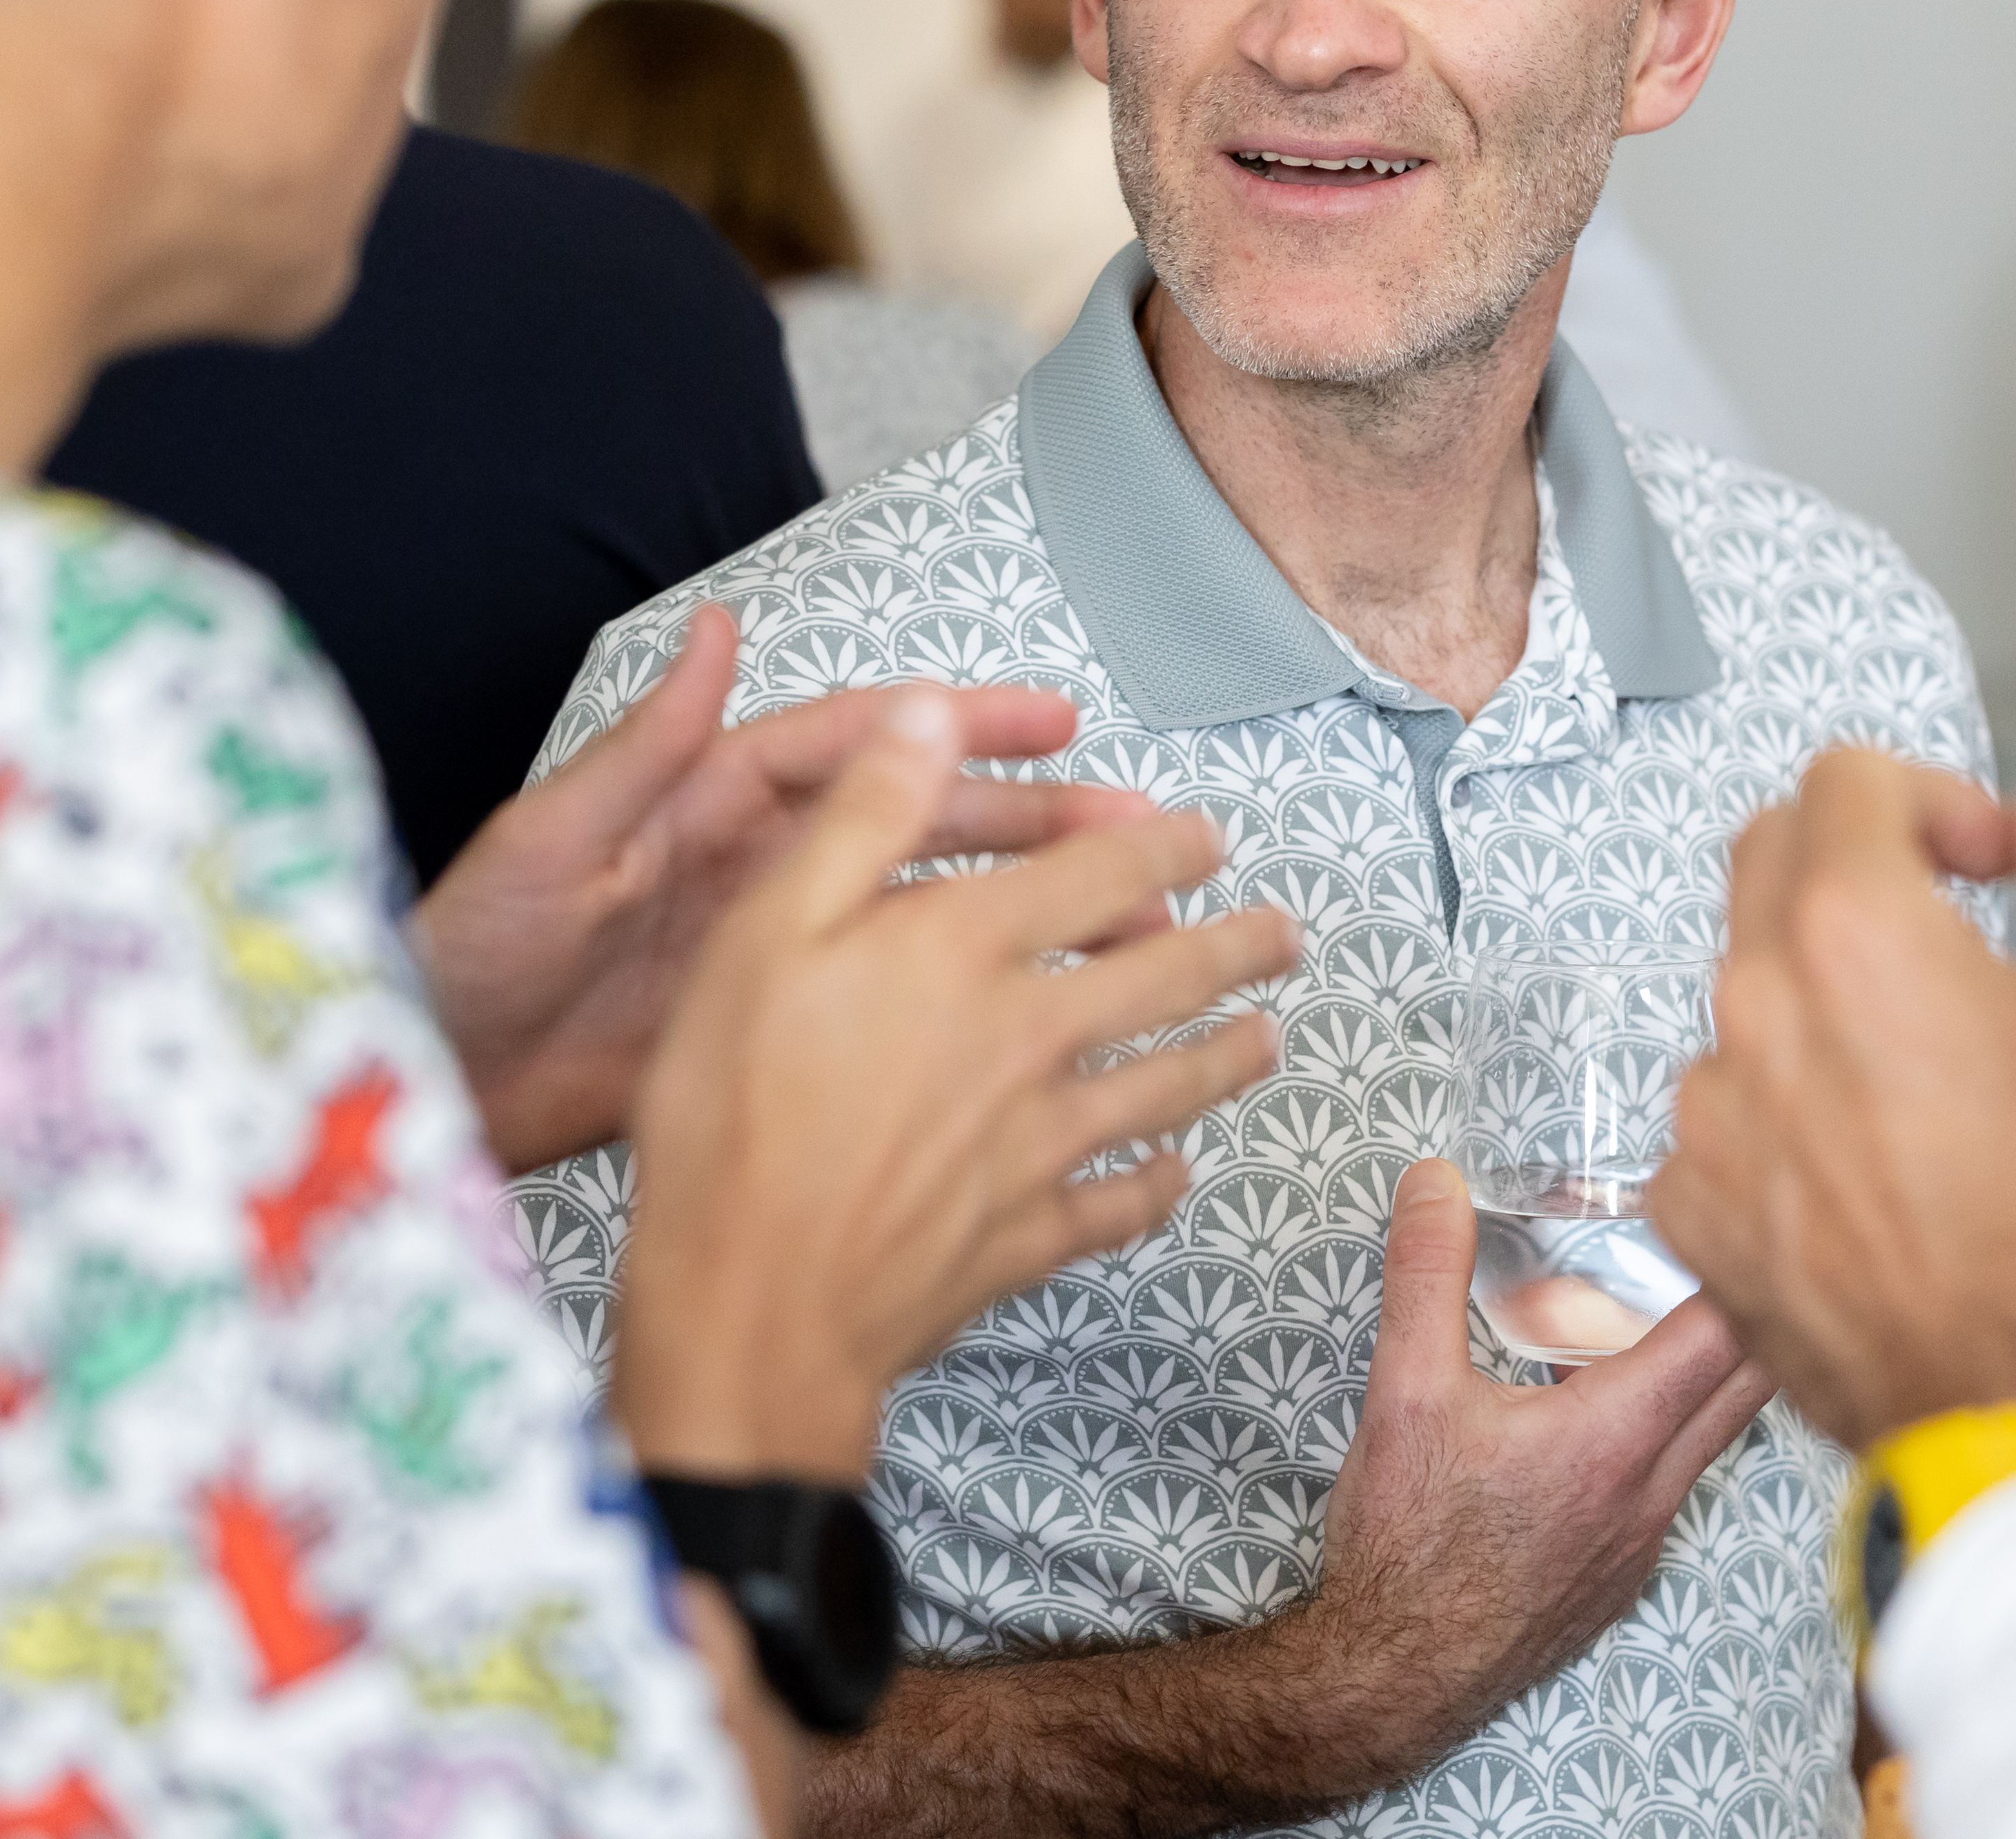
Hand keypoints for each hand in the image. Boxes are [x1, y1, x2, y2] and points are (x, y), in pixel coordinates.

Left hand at [412, 606, 1152, 1171]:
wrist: (430, 1082)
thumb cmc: (472, 945)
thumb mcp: (554, 837)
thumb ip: (646, 743)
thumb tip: (716, 629)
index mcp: (714, 799)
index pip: (864, 743)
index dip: (962, 727)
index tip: (1057, 723)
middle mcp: (761, 863)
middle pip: (922, 824)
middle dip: (1033, 823)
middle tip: (1139, 834)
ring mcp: (775, 948)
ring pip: (925, 913)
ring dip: (1021, 910)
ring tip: (1126, 926)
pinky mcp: (772, 1027)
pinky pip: (888, 1001)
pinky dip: (964, 1001)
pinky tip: (1034, 1022)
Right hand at [611, 689, 1297, 1480]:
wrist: (748, 1299)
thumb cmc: (733, 1109)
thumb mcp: (770, 927)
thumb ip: (865, 818)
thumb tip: (931, 717)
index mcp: (967, 949)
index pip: (1100, 874)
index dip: (1163, 847)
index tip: (1205, 838)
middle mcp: (1027, 1038)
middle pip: (1163, 978)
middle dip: (1234, 948)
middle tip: (1281, 936)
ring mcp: (1038, 1145)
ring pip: (1164, 1088)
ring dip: (1224, 1058)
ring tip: (1266, 1038)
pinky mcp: (1024, 1236)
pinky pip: (1117, 1208)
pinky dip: (1156, 1189)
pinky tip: (1176, 1177)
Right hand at [1276, 1160, 1775, 1789]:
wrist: (1397, 1679)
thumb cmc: (1407, 1546)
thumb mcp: (1405, 1391)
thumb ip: (1428, 1275)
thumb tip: (1436, 1182)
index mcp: (1614, 1438)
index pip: (1727, 1333)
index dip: (1741, 1263)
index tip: (1732, 1213)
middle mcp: (1653, 1491)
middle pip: (1752, 1380)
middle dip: (1751, 1306)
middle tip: (1722, 1246)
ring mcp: (1646, 1538)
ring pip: (1716, 1432)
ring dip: (1707, 1369)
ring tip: (1652, 1313)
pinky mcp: (1627, 1571)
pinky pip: (1677, 1480)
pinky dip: (1667, 1428)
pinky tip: (1597, 1407)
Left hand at [1650, 751, 2015, 1454]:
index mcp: (1852, 931)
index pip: (1845, 778)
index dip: (1933, 798)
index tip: (1986, 865)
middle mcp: (1755, 1005)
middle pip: (1772, 859)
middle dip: (1859, 864)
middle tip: (1947, 934)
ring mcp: (1710, 1110)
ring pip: (1747, 992)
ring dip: (1821, 997)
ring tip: (1920, 1076)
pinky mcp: (1693, 1203)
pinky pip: (1723, 1111)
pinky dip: (1783, 1110)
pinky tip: (1866, 1162)